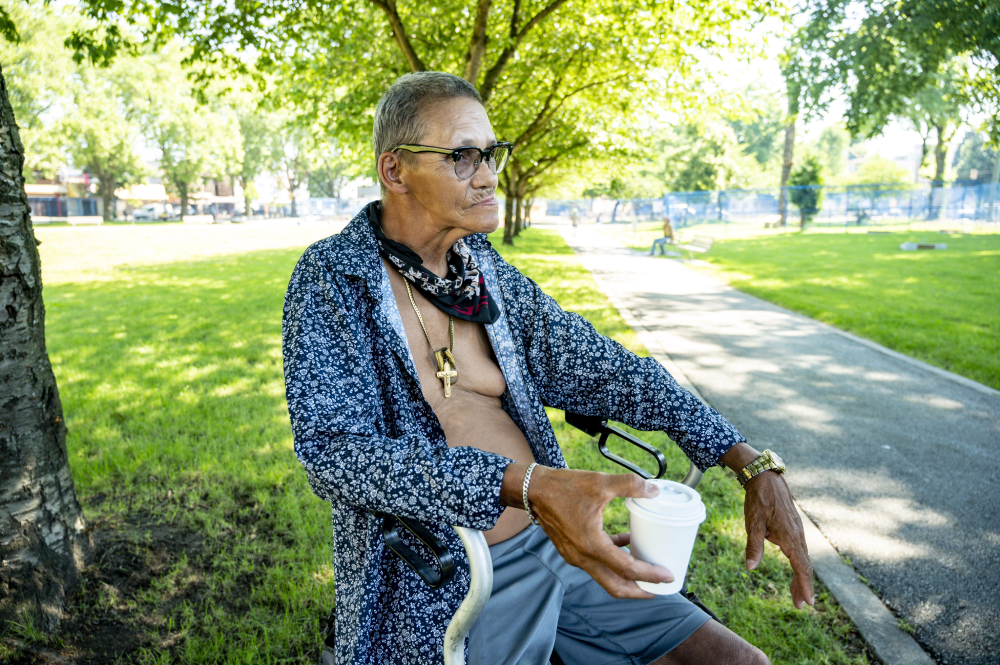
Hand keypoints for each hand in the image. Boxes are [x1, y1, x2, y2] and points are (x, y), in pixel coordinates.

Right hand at [501, 464, 672, 598]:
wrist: (534, 490)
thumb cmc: (563, 487)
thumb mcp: (599, 483)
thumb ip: (629, 485)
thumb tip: (654, 490)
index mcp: (591, 545)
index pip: (626, 569)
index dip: (649, 575)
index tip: (667, 576)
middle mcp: (582, 557)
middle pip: (615, 586)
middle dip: (639, 591)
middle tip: (659, 588)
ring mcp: (575, 556)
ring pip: (605, 577)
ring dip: (626, 576)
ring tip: (646, 568)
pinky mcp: (572, 550)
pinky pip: (596, 563)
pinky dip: (613, 559)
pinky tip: (625, 541)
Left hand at [743, 470, 814, 608]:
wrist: (766, 478)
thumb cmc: (759, 500)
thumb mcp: (753, 523)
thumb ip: (754, 546)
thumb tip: (750, 567)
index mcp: (790, 537)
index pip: (801, 567)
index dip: (804, 585)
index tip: (808, 602)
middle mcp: (798, 536)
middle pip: (804, 567)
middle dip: (802, 586)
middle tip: (799, 605)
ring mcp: (797, 532)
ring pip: (802, 559)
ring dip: (800, 577)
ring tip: (796, 594)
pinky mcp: (794, 528)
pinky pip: (799, 551)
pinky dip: (799, 565)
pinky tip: (795, 571)